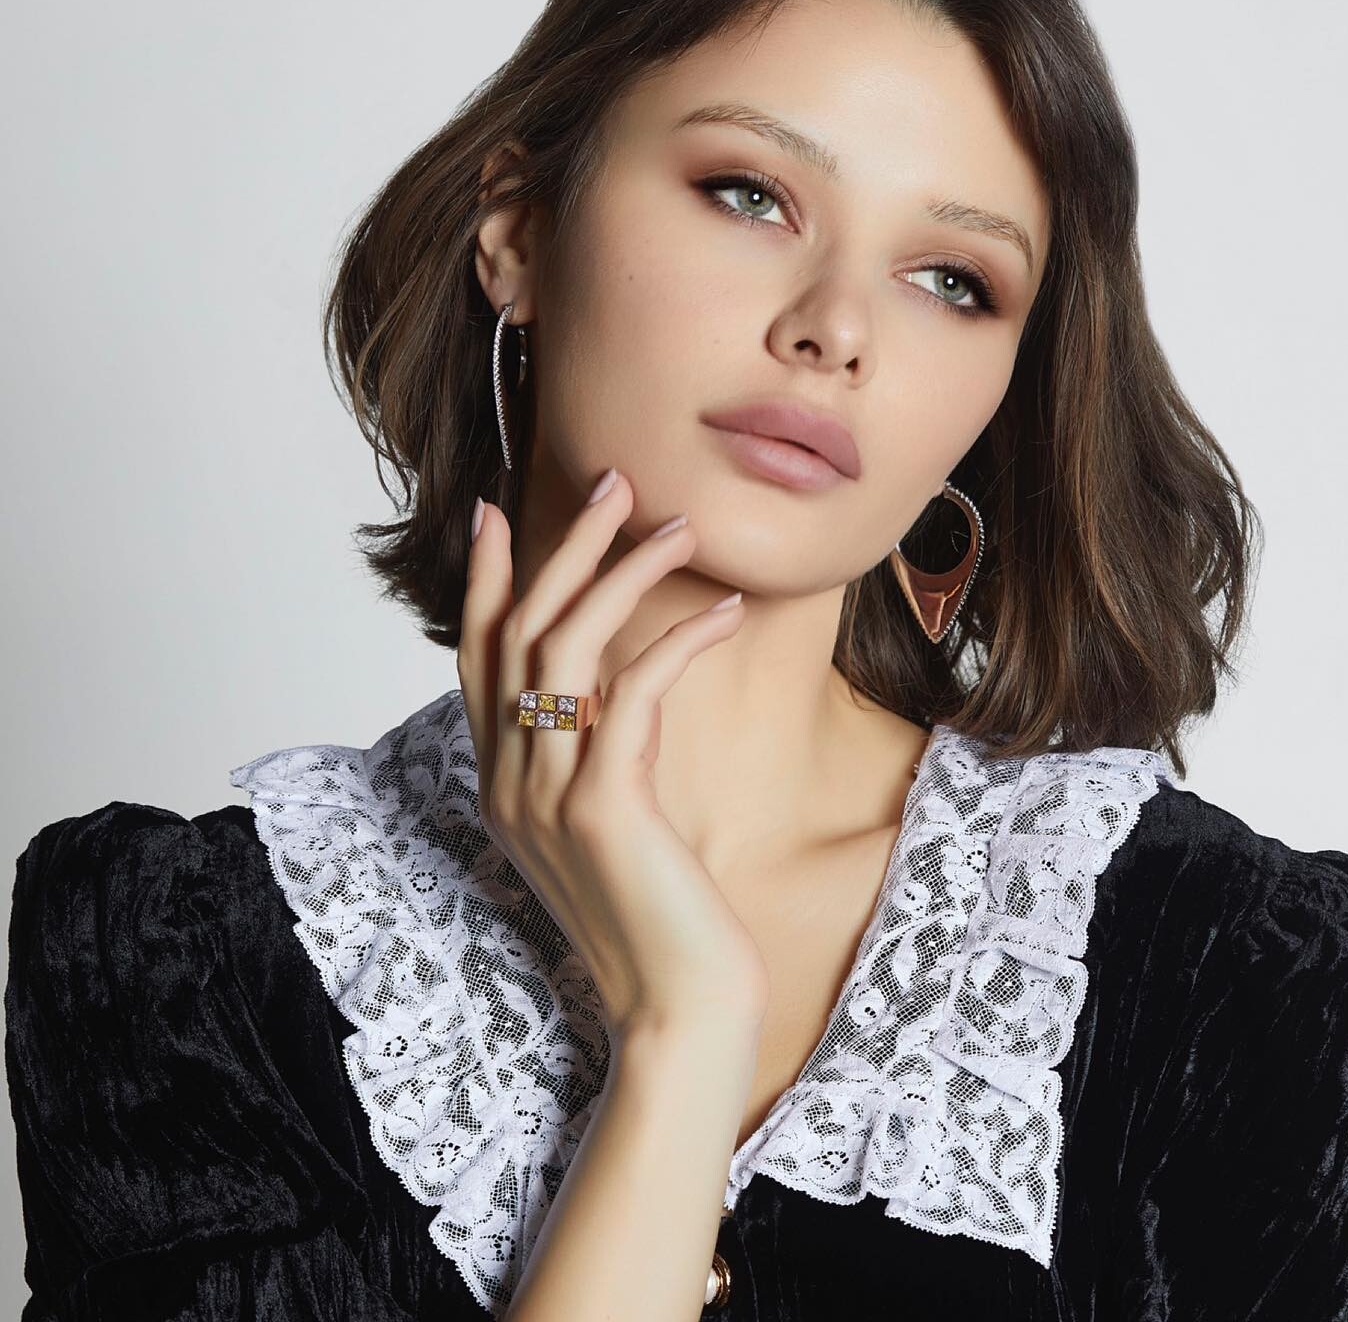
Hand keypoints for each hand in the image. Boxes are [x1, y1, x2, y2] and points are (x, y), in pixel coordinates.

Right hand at [457, 469, 769, 1044]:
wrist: (674, 1008)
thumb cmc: (654, 916)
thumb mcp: (604, 825)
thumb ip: (589, 757)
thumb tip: (614, 688)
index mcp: (500, 785)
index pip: (475, 661)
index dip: (483, 583)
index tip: (495, 515)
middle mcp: (508, 783)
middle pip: (517, 633)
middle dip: (562, 547)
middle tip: (613, 483)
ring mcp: (547, 795)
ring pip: (566, 647)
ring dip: (623, 574)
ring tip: (678, 527)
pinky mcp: (603, 807)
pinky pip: (633, 693)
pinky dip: (680, 641)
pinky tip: (726, 612)